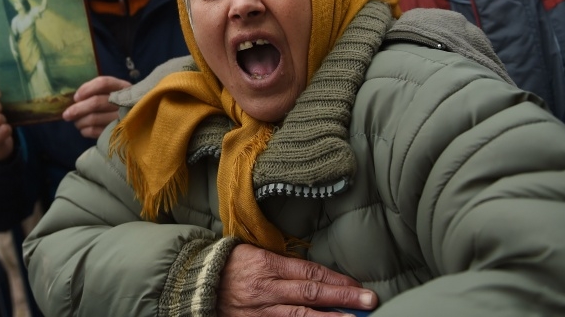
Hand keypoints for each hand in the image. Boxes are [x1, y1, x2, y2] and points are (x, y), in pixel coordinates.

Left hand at [62, 75, 125, 138]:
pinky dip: (85, 131)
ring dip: (80, 121)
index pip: (103, 83)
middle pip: (96, 102)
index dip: (86, 89)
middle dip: (77, 109)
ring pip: (93, 118)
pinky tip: (84, 130)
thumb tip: (75, 99)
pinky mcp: (117, 133)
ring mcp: (122, 119)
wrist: (136, 124)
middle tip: (66, 115)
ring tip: (76, 122)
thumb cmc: (117, 105)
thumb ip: (96, 92)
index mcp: (123, 88)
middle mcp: (124, 102)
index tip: (76, 97)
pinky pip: (95, 131)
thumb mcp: (111, 93)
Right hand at [217, 244, 375, 315]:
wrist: (195, 284)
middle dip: (342, 298)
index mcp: (266, 265)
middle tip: (368, 301)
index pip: (309, 272)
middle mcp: (266, 289)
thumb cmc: (229, 265)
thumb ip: (283, 264)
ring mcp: (260, 311)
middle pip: (310, 294)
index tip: (358, 285)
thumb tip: (316, 273)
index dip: (335, 279)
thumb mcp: (254, 253)